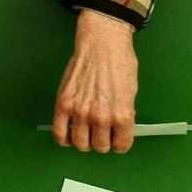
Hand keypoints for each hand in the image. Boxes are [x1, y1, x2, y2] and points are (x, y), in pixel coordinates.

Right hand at [53, 9, 137, 152]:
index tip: (117, 139)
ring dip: (85, 142)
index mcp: (122, 115)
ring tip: (86, 133)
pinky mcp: (64, 104)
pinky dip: (64, 139)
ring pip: (80, 144)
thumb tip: (118, 128)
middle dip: (103, 142)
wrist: (102, 44)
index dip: (120, 143)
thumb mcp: (131, 92)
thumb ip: (124, 113)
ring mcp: (80, 111)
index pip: (121, 146)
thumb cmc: (119, 62)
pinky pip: (59, 133)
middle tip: (102, 133)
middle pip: (100, 147)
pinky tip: (69, 135)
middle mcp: (101, 117)